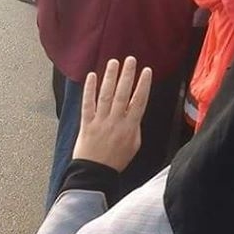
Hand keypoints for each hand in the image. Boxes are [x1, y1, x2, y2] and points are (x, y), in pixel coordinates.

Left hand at [72, 57, 151, 171]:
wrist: (95, 173)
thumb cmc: (116, 160)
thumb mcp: (134, 145)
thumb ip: (135, 127)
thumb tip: (134, 113)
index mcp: (130, 127)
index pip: (139, 101)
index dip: (143, 85)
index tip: (146, 71)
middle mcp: (116, 121)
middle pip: (123, 94)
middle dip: (127, 75)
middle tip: (130, 60)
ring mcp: (100, 121)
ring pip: (106, 95)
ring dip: (110, 77)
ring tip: (114, 62)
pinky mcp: (86, 123)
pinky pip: (88, 104)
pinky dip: (89, 90)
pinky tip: (92, 76)